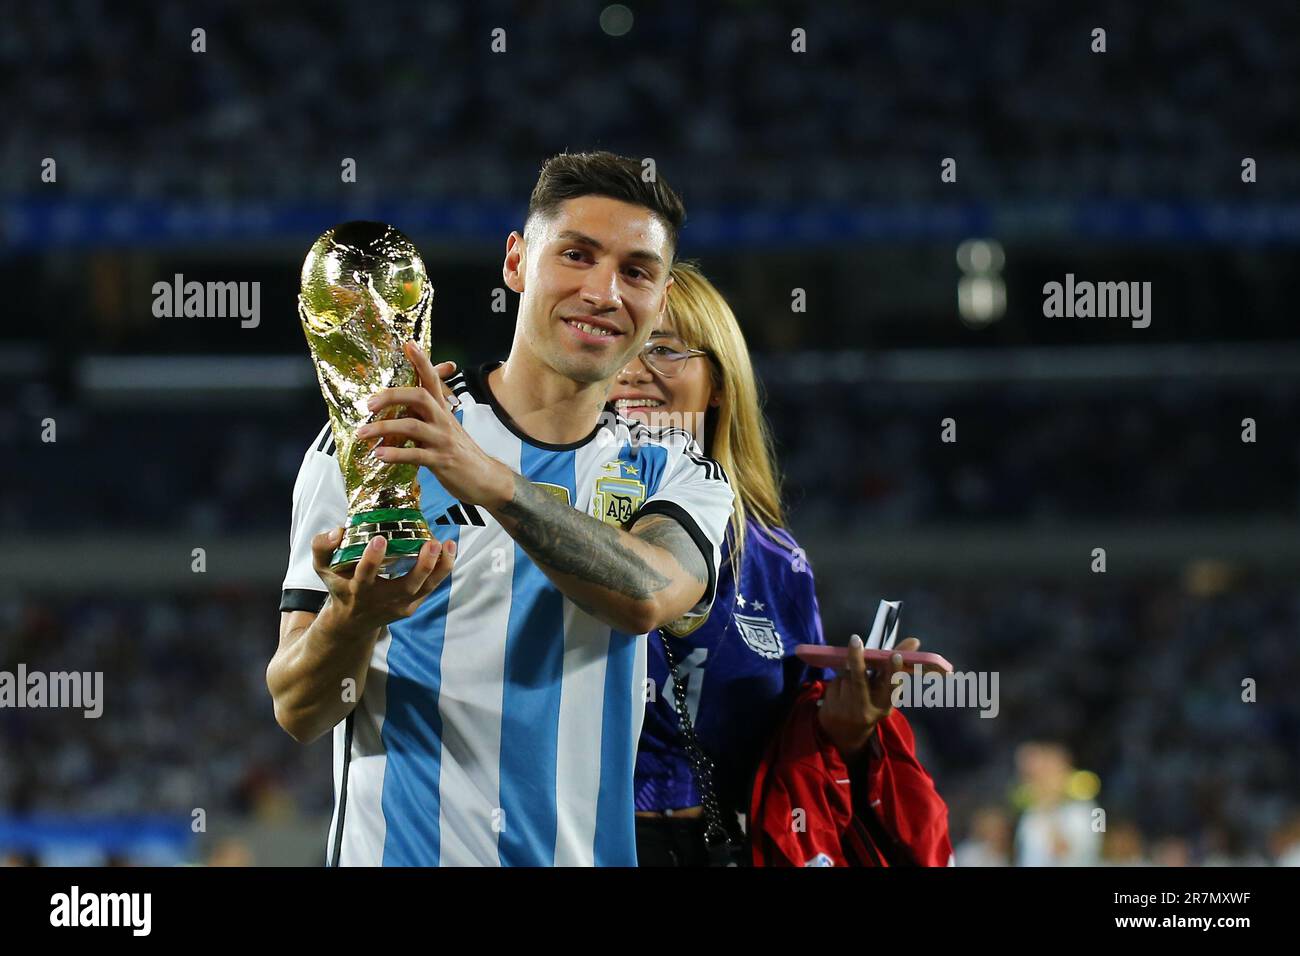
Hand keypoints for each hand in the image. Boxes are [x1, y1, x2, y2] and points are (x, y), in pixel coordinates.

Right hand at [311, 526, 455, 632]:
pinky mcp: (413, 605)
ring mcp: (401, 605)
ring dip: (440, 567)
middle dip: (421, 566)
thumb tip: (339, 530)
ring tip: (448, 544)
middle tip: (431, 543)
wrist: (352, 621)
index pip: (365, 576)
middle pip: (406, 586)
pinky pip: (432, 587)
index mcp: (358, 590)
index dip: (372, 559)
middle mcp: (382, 600)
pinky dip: (443, 570)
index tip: (380, 539)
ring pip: (426, 588)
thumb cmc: (340, 586)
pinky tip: (450, 550)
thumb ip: (322, 547)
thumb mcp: (323, 568)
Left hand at [356, 341, 514, 506]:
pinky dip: (395, 454)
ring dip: (384, 428)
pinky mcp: (441, 461)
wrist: (486, 478)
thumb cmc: (460, 452)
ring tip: (362, 433)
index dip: (421, 361)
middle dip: (392, 396)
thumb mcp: (444, 428)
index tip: (408, 344)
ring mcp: (442, 440)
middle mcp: (443, 420)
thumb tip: (400, 408)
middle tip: (368, 403)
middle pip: (419, 396)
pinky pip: (416, 454)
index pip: (432, 379)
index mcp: (442, 410)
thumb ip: (424, 416)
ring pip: (412, 425)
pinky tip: (379, 456)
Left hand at [817, 634, 922, 761]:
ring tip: (852, 680)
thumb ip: (896, 665)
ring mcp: (848, 710)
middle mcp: (868, 709)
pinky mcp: (832, 709)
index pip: (892, 687)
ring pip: (845, 677)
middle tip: (856, 640)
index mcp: (886, 704)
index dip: (894, 671)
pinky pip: (834, 683)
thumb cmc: (871, 702)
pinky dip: (838, 680)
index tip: (896, 655)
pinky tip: (841, 690)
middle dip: (857, 658)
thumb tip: (914, 640)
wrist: (846, 731)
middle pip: (860, 680)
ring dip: (847, 670)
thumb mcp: (885, 690)